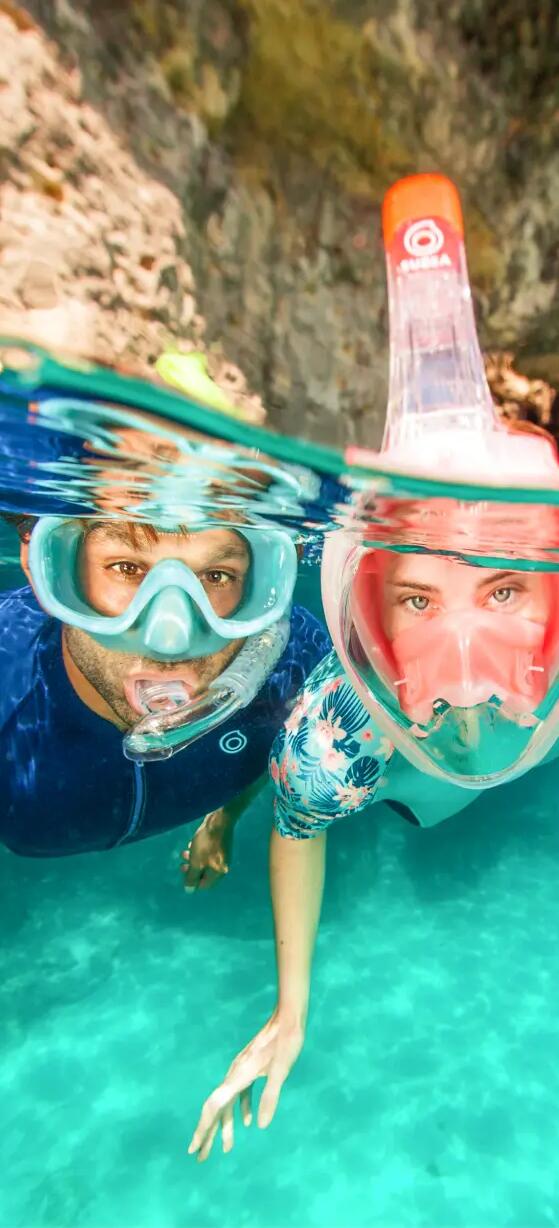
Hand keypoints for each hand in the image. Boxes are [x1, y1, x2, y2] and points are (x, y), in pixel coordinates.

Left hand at [181, 808, 233, 891]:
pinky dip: (199, 852)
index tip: (184, 875)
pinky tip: (192, 845)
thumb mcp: (196, 862)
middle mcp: (223, 865)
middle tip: (182, 866)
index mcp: (218, 872)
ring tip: (184, 853)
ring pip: (205, 862)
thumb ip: (192, 877)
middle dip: (191, 870)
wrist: (219, 821)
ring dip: (193, 859)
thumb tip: (189, 891)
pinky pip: (208, 853)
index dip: (192, 882)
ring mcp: (222, 855)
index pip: (205, 884)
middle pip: (205, 873)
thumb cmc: (206, 844)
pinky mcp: (220, 845)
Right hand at [188, 1012, 304, 1160]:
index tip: (193, 1148)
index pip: (214, 1107)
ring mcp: (240, 1070)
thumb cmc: (286, 1042)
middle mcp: (234, 1074)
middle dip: (208, 1133)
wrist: (287, 1018)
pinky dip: (240, 1109)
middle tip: (200, 1157)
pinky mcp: (249, 1068)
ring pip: (227, 1102)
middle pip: (216, 1108)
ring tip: (226, 1147)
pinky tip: (248, 1121)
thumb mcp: (281, 1070)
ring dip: (225, 1125)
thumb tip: (259, 1127)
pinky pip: (239, 1093)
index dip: (203, 1128)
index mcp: (238, 1076)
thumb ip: (270, 1097)